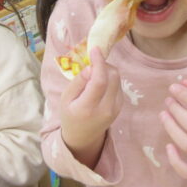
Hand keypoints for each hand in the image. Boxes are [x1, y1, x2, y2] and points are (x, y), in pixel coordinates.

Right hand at [60, 47, 121, 167]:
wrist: (82, 137)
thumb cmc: (70, 115)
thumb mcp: (66, 98)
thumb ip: (78, 82)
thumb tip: (91, 67)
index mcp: (88, 108)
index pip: (99, 81)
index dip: (99, 62)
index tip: (94, 49)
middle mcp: (106, 109)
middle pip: (112, 77)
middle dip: (103, 64)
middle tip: (91, 64)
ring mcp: (116, 108)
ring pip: (117, 79)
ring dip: (106, 71)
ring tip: (93, 76)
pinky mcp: (120, 106)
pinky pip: (118, 84)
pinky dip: (110, 79)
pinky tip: (99, 85)